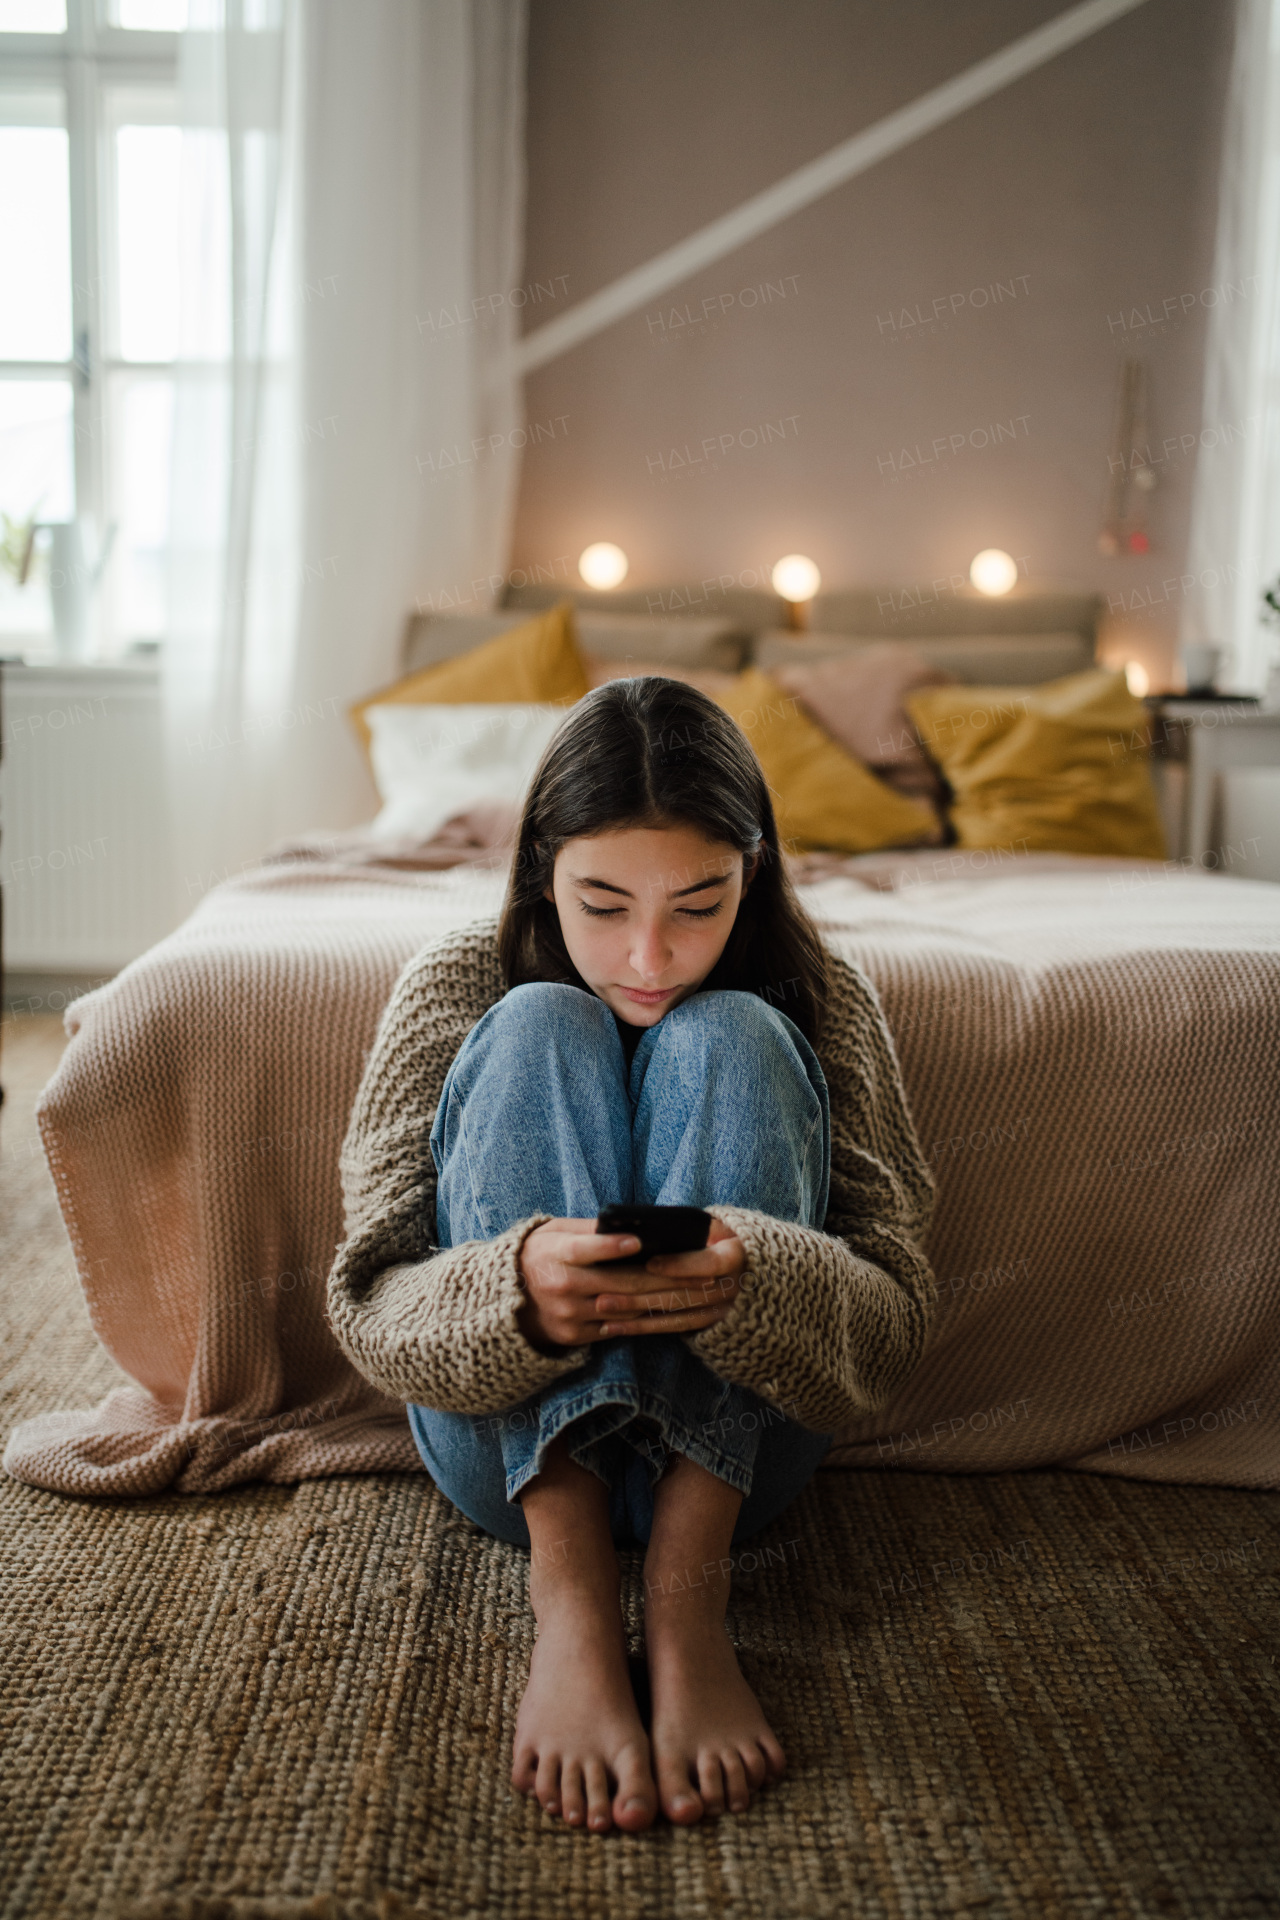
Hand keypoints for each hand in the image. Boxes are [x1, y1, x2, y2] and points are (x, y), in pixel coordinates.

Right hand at [516, 1217, 745, 1351]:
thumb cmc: (542, 1254)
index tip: (638, 1242)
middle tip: (700, 1271)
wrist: (510, 1298)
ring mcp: (569, 1316)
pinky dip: (647, 1318)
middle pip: (619, 1284)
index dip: (610, 1247)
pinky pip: (618, 1327)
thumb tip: (633, 1226)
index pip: (583, 1250)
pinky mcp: (576, 1336)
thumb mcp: (556, 1232)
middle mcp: (560, 1288)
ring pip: (626, 1308)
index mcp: (553, 1255)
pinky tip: (675, 1310)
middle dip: (665, 1278)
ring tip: (698, 1291)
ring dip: (665, 1301)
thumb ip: (591, 1230)